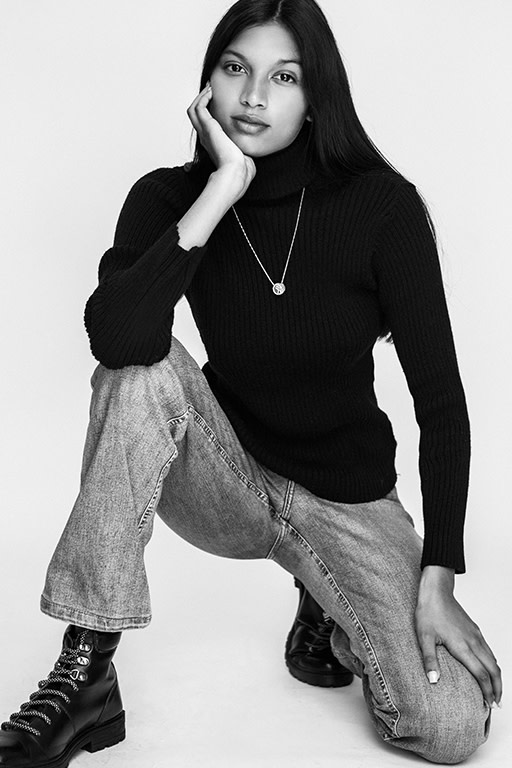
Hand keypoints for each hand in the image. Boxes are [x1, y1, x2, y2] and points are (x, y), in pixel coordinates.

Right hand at [187, 83, 255, 202]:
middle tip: (210, 90)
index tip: (216, 102)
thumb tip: (249, 157)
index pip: (205, 125)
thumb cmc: (241, 171)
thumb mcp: (243, 159)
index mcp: (213, 144)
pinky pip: (198, 108)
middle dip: (201, 100)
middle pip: (195, 116)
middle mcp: (206, 138)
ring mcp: (205, 132)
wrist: (236, 173)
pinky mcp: (208, 128)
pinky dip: (203, 97)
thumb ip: (244, 155)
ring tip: (210, 88)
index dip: (208, 113)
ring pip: (193, 110)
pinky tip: (211, 91)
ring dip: (200, 96)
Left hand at [415, 566, 501, 708]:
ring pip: (494, 660)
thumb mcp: (424, 637)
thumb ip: (429, 660)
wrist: (436, 591)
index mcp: (462, 646)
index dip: (487, 692)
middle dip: (497, 689)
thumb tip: (433, 681)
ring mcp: (476, 635)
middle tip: (496, 704)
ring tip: (494, 691)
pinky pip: (489, 651)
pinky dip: (493, 664)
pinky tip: (488, 669)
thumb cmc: (429, 612)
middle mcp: (474, 642)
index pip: (481, 674)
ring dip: (497, 677)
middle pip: (494, 670)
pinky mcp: (475, 630)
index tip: (487, 705)